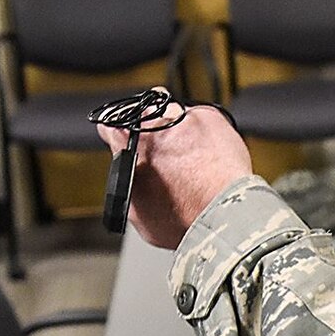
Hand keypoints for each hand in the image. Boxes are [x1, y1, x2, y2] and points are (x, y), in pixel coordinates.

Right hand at [94, 104, 252, 250]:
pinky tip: (209, 157)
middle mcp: (153, 125)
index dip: (118, 134)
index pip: (112, 126)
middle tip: (165, 157)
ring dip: (179, 131)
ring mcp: (183, 118)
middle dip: (151, 131)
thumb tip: (123, 168)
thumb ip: (125, 179)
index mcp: (129, 146)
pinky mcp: (209, 117)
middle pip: (144, 117)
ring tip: (191, 160)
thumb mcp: (136, 210)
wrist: (222, 214)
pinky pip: (202, 120)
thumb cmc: (182, 219)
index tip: (122, 138)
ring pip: (175, 116)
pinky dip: (205, 135)